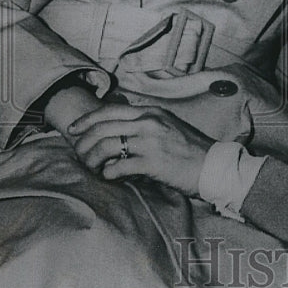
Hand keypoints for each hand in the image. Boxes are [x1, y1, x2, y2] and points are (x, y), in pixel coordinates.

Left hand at [67, 103, 213, 195]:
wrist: (214, 166)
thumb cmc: (192, 151)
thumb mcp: (168, 127)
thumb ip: (145, 125)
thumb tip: (118, 133)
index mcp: (151, 112)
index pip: (110, 110)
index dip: (87, 119)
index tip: (73, 129)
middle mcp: (149, 123)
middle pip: (102, 128)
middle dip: (83, 142)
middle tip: (78, 155)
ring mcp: (151, 142)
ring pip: (106, 146)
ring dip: (92, 159)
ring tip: (92, 169)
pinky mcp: (153, 163)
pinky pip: (118, 167)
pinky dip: (108, 173)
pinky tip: (109, 177)